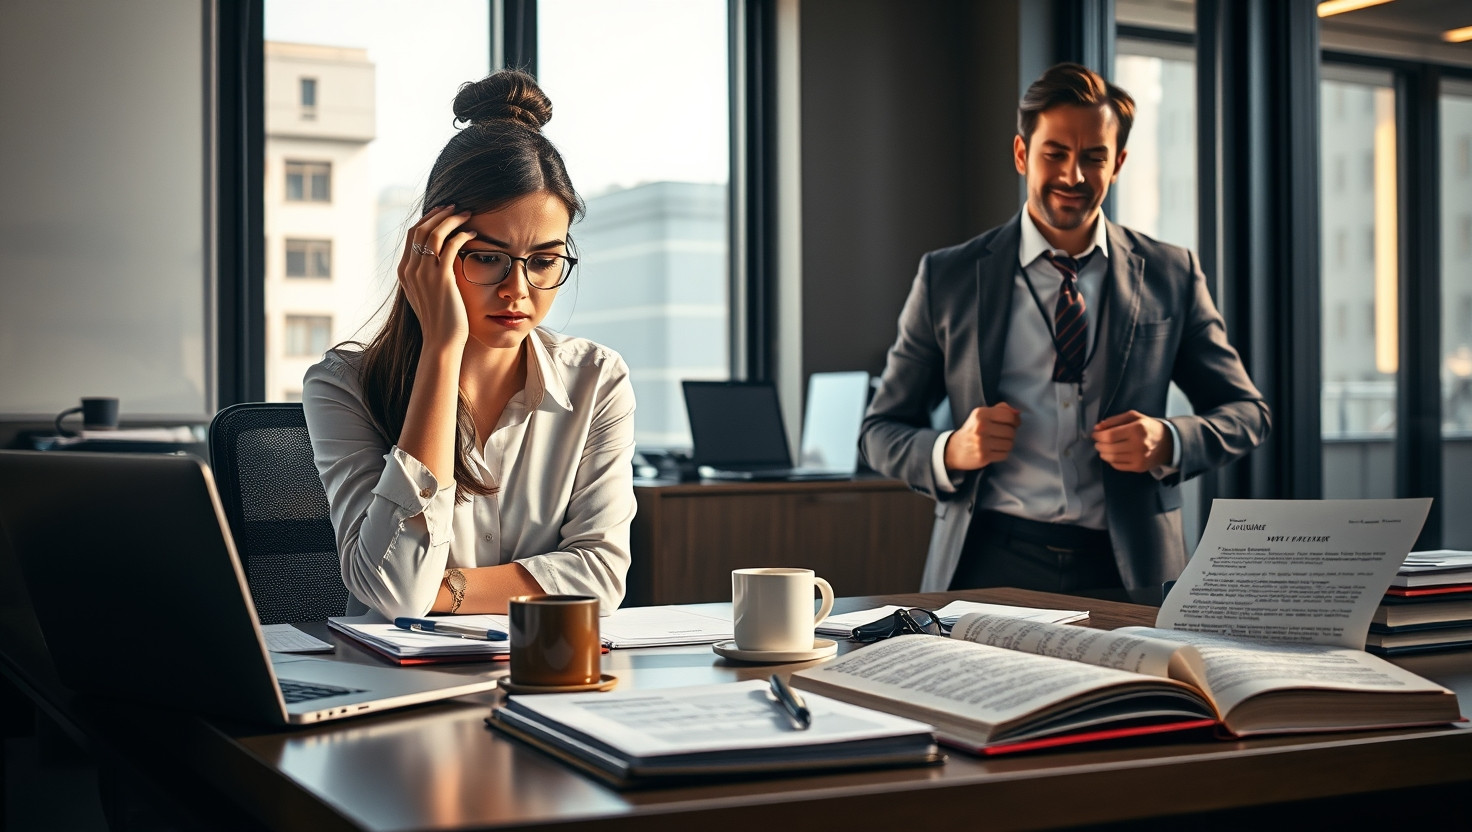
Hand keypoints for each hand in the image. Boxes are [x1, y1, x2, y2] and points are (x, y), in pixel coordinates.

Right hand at [397, 205, 478, 351]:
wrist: (441, 342)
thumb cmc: (440, 321)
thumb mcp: (427, 295)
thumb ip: (427, 277)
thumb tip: (439, 261)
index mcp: (404, 272)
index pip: (412, 235)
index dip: (427, 220)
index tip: (443, 213)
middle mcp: (410, 270)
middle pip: (420, 229)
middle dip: (438, 214)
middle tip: (455, 207)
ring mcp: (423, 273)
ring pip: (434, 233)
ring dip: (450, 219)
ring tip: (466, 214)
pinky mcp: (441, 278)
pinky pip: (449, 247)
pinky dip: (461, 235)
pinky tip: (472, 234)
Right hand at [944, 403, 1020, 470]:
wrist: (954, 450)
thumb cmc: (972, 430)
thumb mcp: (982, 415)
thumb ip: (1001, 409)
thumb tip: (1018, 412)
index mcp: (980, 414)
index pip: (1009, 416)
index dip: (1015, 421)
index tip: (1013, 424)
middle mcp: (981, 427)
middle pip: (1011, 431)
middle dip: (1010, 434)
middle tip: (1002, 435)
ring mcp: (981, 443)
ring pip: (1009, 444)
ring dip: (1007, 444)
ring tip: (998, 443)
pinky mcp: (983, 456)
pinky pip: (1004, 454)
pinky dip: (1002, 453)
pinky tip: (994, 451)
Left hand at [1092, 411, 1172, 472]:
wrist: (1169, 443)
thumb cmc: (1148, 427)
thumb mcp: (1134, 417)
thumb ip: (1114, 420)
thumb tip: (1097, 427)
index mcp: (1137, 429)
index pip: (1109, 436)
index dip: (1098, 435)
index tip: (1095, 434)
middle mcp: (1139, 445)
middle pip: (1109, 448)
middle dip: (1099, 444)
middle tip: (1098, 441)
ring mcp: (1139, 458)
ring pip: (1112, 458)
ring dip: (1103, 453)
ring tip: (1103, 448)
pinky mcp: (1139, 468)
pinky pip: (1118, 466)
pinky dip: (1111, 461)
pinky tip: (1112, 455)